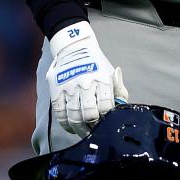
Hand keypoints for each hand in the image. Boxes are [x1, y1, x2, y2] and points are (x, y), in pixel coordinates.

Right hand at [45, 20, 129, 136]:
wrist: (74, 46)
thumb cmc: (96, 63)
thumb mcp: (110, 73)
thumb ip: (119, 90)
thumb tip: (122, 107)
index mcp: (102, 79)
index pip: (106, 107)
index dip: (108, 119)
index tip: (108, 123)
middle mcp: (85, 83)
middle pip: (89, 115)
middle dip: (94, 127)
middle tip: (96, 132)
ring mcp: (69, 87)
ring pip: (73, 117)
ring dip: (80, 129)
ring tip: (85, 133)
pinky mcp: (56, 90)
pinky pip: (60, 113)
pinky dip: (66, 124)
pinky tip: (71, 127)